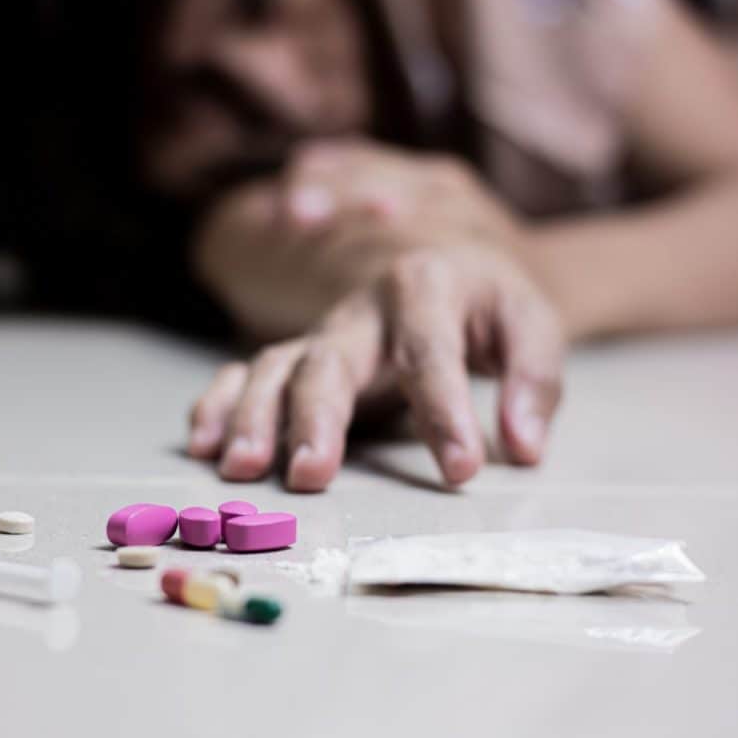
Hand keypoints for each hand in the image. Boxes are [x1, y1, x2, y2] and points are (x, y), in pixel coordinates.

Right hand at [188, 148, 565, 489]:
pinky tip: (204, 443)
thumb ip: (533, 379)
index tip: (462, 470)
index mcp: (426, 288)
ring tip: (240, 468)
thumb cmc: (486, 303)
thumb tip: (525, 445)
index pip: (430, 353)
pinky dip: (220, 404)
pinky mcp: (298, 355)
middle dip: (316, 416)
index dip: (445, 413)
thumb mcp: (529, 324)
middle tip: (310, 474)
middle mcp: (362, 309)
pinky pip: (246, 371)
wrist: (442, 263)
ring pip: (275, 366)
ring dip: (253, 417)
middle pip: (329, 358)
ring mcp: (322, 332)